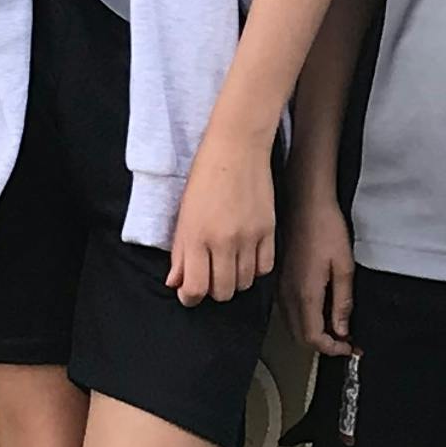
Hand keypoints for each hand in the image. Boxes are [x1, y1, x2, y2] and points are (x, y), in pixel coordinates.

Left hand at [169, 130, 275, 306]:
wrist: (237, 149)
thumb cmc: (205, 178)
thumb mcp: (184, 215)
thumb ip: (180, 253)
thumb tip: (176, 284)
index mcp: (197, 237)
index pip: (195, 288)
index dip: (190, 297)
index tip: (188, 292)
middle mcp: (224, 242)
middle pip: (223, 292)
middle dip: (213, 290)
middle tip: (208, 276)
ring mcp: (249, 237)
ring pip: (244, 283)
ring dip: (234, 280)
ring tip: (227, 264)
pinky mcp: (269, 231)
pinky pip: (265, 268)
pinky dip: (255, 269)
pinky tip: (246, 257)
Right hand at [279, 189, 356, 355]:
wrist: (305, 204)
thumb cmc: (326, 229)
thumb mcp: (344, 267)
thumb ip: (342, 302)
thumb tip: (341, 329)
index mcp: (305, 295)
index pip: (313, 338)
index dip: (332, 349)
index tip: (349, 347)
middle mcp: (288, 296)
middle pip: (301, 337)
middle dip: (324, 345)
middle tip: (346, 341)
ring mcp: (282, 288)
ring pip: (294, 326)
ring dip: (314, 333)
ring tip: (337, 326)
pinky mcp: (281, 280)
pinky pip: (289, 311)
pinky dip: (305, 319)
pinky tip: (322, 309)